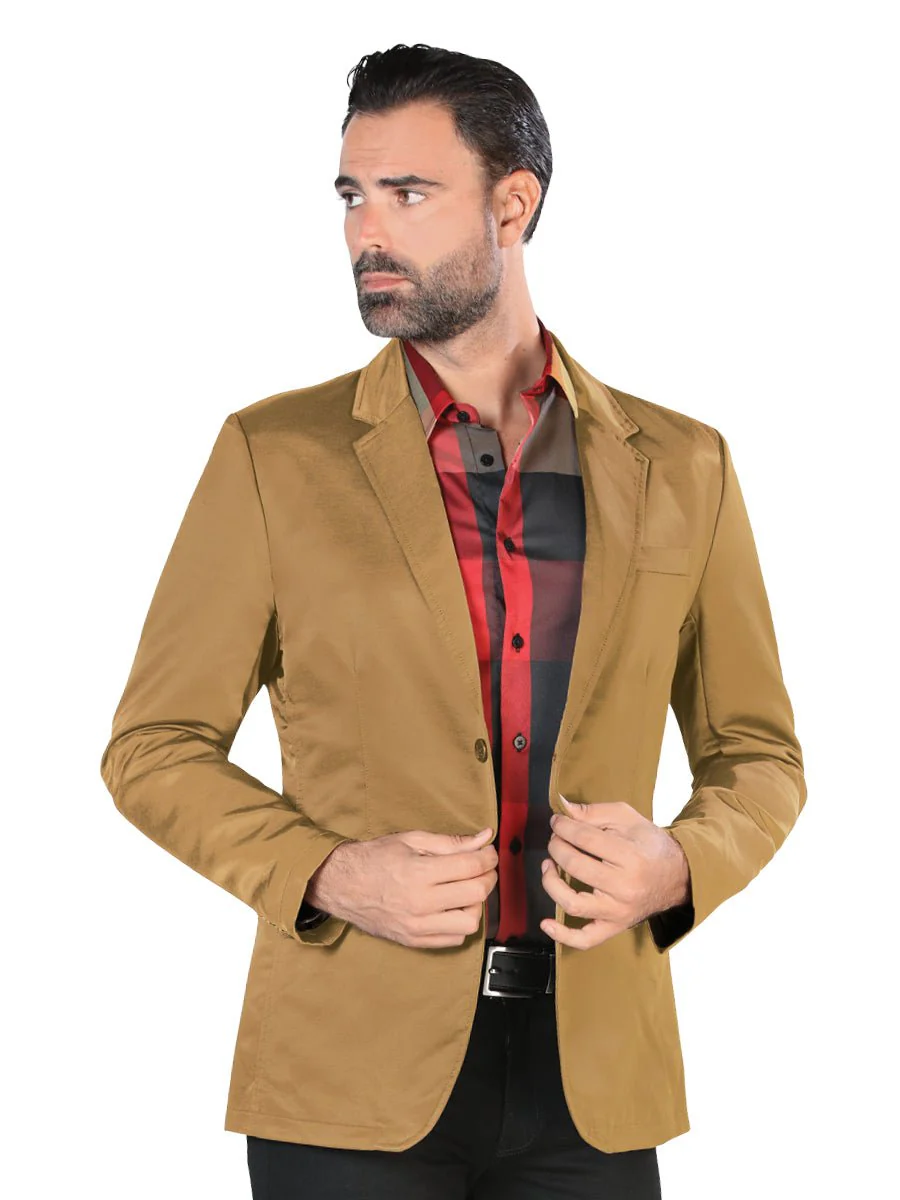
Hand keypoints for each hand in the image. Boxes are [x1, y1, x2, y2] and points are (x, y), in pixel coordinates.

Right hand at [307, 827, 497, 948]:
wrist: (341, 885)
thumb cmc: (375, 859)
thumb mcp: (411, 840)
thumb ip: (451, 842)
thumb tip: (484, 838)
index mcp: (419, 873)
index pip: (471, 867)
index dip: (488, 857)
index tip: (487, 852)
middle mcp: (420, 903)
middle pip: (476, 894)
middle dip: (487, 877)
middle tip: (481, 868)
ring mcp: (417, 926)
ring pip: (469, 922)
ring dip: (475, 904)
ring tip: (464, 890)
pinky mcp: (414, 941)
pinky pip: (453, 939)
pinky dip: (460, 923)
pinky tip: (452, 908)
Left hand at [540, 797, 690, 949]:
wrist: (678, 877)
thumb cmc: (650, 845)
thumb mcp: (627, 819)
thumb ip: (594, 811)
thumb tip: (563, 806)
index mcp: (631, 856)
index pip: (585, 839)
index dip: (564, 827)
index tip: (557, 821)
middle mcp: (624, 887)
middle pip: (575, 866)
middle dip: (557, 847)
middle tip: (555, 839)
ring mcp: (618, 911)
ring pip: (573, 903)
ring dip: (551, 882)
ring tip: (548, 866)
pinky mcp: (614, 927)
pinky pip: (586, 939)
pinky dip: (563, 935)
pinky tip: (546, 923)